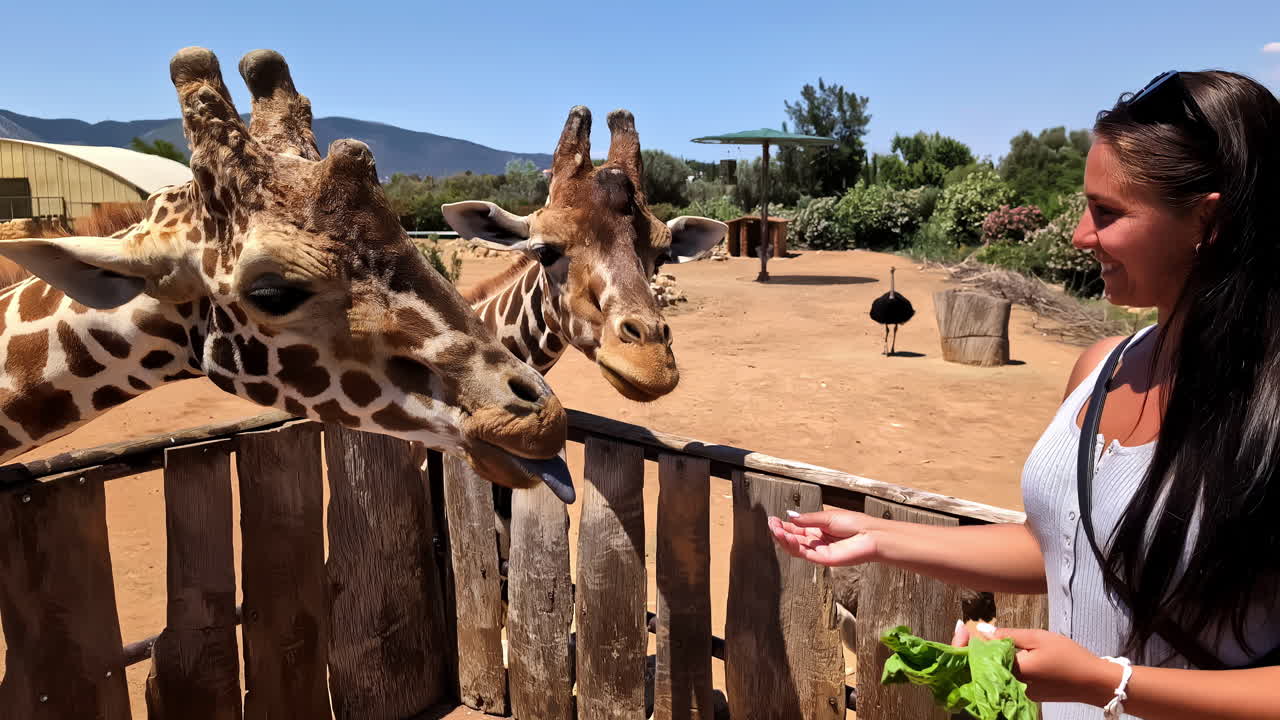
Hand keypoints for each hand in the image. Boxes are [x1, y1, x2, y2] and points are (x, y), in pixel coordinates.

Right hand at [767, 510, 880, 565]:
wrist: (870, 536)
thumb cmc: (855, 524)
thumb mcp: (826, 517)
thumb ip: (807, 519)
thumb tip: (789, 516)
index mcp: (819, 529)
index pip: (797, 529)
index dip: (784, 525)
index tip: (773, 519)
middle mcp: (817, 541)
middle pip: (794, 538)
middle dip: (781, 531)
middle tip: (771, 524)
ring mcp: (819, 551)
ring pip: (796, 547)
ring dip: (783, 539)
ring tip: (775, 530)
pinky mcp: (822, 560)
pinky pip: (803, 554)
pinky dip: (792, 546)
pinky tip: (785, 537)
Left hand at [952, 623, 1122, 705]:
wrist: (1094, 682)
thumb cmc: (1069, 656)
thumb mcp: (1038, 638)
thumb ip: (1007, 635)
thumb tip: (981, 629)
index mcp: (1014, 670)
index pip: (978, 658)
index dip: (964, 644)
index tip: (961, 626)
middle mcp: (1013, 685)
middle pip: (982, 668)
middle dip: (971, 650)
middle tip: (967, 629)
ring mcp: (1019, 692)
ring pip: (993, 674)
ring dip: (984, 657)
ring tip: (980, 637)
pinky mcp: (1026, 695)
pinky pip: (1004, 679)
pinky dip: (998, 665)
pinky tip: (999, 652)